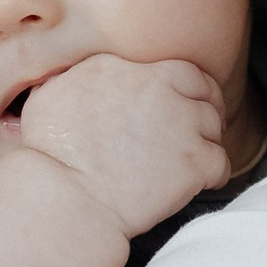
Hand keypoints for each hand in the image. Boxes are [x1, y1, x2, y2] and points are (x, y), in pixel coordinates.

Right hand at [16, 55, 229, 240]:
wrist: (67, 198)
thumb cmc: (49, 157)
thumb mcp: (45, 99)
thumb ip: (67, 80)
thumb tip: (68, 79)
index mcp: (119, 67)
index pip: (168, 68)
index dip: (180, 87)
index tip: (178, 103)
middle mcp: (155, 86)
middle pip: (203, 87)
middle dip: (208, 104)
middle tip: (204, 125)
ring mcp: (179, 122)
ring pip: (214, 124)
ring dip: (208, 140)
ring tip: (196, 158)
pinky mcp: (194, 160)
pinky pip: (221, 161)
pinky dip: (216, 173)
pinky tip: (205, 182)